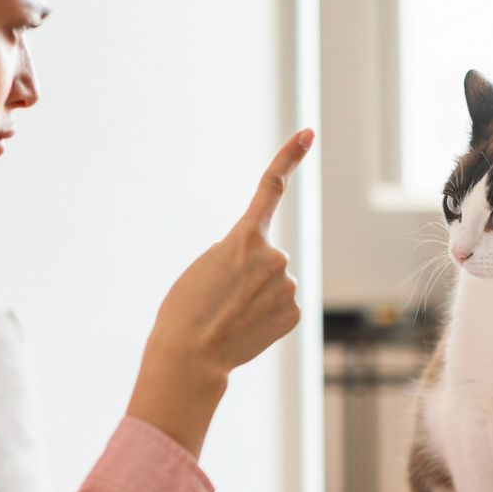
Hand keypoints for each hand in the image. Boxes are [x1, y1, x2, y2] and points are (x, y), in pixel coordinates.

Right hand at [127, 128, 315, 455]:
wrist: (190, 357)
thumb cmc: (185, 311)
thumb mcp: (205, 267)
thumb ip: (238, 256)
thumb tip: (269, 270)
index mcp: (244, 238)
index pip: (270, 187)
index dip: (290, 157)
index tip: (307, 134)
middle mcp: (274, 256)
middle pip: (265, 257)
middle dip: (247, 273)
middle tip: (221, 297)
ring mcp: (287, 285)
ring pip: (273, 284)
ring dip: (254, 297)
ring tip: (229, 315)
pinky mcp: (295, 312)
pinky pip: (280, 307)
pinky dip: (264, 316)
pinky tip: (245, 328)